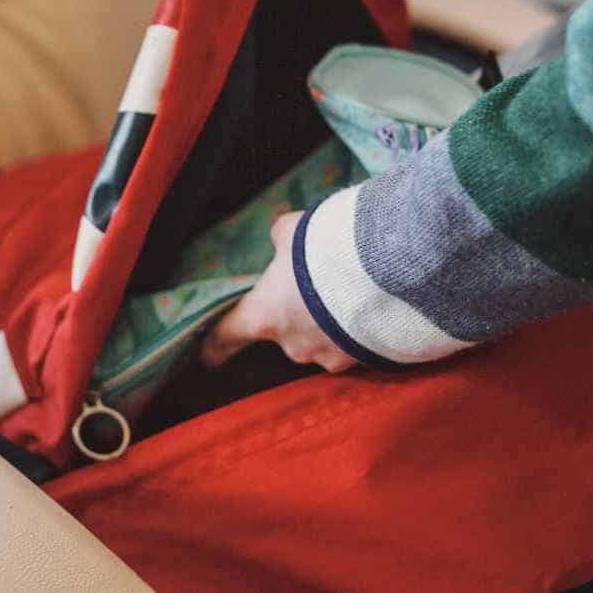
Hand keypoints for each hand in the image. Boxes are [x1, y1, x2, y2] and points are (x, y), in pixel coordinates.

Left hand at [199, 212, 356, 372]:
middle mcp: (290, 344)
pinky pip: (349, 347)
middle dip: (292, 315)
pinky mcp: (358, 361)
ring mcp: (325, 356)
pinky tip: (367, 309)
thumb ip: (281, 239)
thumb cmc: (326, 250)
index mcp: (264, 314)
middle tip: (311, 290)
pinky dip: (353, 331)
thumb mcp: (294, 231)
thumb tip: (280, 238)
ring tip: (346, 296)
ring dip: (325, 325)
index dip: (214, 344)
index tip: (206, 355)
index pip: (227, 335)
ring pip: (317, 340)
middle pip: (281, 333)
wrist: (385, 273)